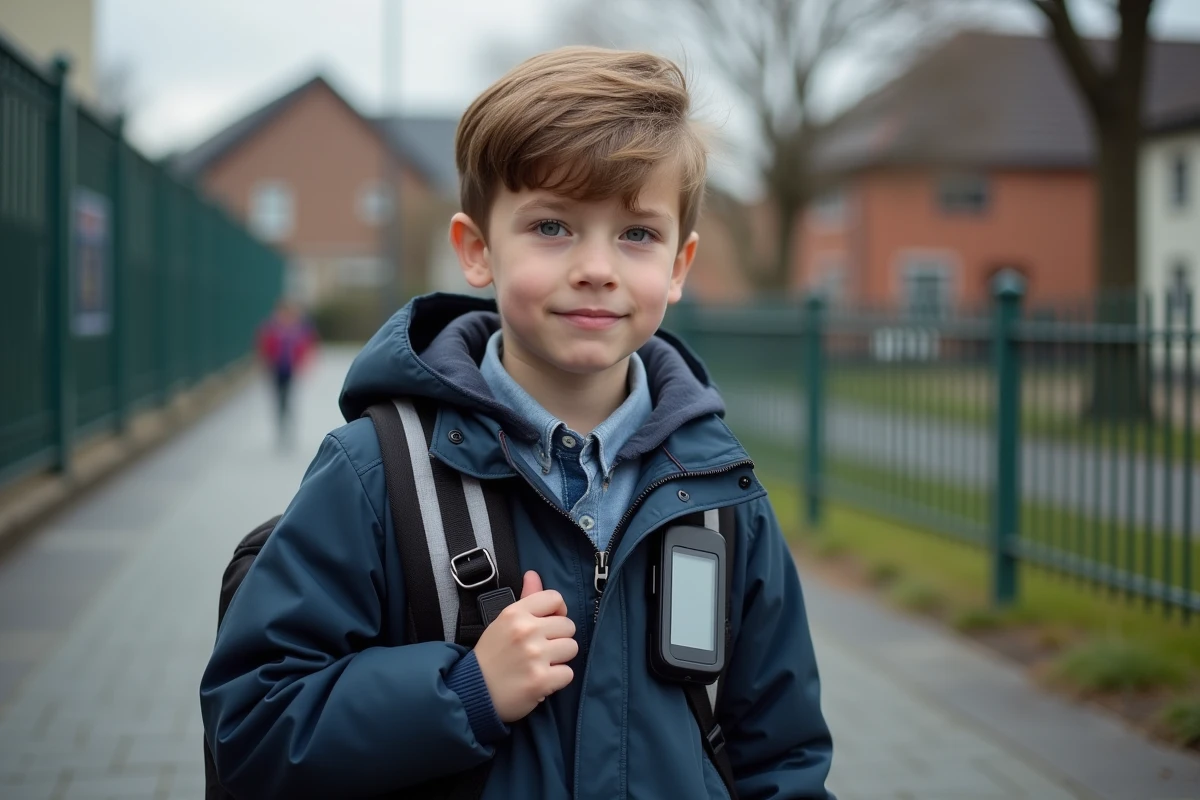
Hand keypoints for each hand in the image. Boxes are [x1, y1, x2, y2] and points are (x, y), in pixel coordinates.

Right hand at [473, 571, 577, 722]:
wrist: (473, 692)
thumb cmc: (491, 656)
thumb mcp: (503, 622)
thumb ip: (525, 598)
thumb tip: (534, 574)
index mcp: (515, 613)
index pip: (555, 598)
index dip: (557, 611)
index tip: (548, 624)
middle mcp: (526, 631)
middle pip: (568, 626)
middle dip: (558, 638)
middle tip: (541, 650)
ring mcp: (535, 656)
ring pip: (571, 648)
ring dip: (560, 658)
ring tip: (541, 664)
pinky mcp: (541, 680)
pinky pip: (568, 673)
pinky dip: (557, 679)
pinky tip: (541, 680)